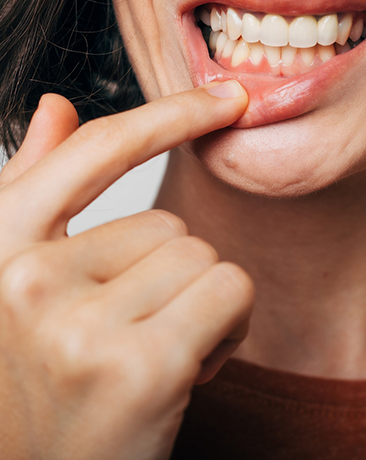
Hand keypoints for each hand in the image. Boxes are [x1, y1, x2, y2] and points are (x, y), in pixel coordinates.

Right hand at [0, 82, 253, 459]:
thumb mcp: (33, 283)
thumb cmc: (57, 379)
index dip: (166, 115)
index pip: (93, 152)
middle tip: (137, 334)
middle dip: (172, 276)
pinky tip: (186, 372)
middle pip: (168, 221)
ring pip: (203, 256)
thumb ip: (37, 190)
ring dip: (199, 303)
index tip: (224, 98)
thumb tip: (53, 107)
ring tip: (155, 353)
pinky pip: (230, 291)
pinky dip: (229, 327)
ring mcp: (78, 325)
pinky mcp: (141, 365)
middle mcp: (23, 282)